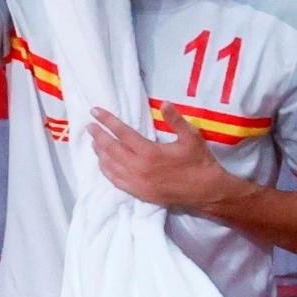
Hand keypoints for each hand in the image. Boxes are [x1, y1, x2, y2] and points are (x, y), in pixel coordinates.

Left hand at [88, 102, 228, 211]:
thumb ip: (175, 120)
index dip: (107, 121)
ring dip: (99, 152)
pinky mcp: (138, 193)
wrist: (207, 193)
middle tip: (89, 125)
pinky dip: (106, 170)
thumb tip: (165, 103)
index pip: (122, 133)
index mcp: (149, 152)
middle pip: (111, 149)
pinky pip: (115, 181)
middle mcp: (139, 168)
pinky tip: (103, 163)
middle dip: (98, 135)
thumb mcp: (191, 138)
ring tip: (94, 141)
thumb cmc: (199, 163)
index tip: (95, 111)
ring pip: (110, 165)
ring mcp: (137, 183)